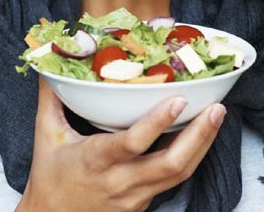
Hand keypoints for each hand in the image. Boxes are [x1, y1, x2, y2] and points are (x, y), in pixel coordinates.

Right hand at [16, 76, 225, 211]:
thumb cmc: (49, 178)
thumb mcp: (46, 136)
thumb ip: (51, 97)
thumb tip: (50, 66)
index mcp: (96, 160)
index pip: (132, 143)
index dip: (158, 122)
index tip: (179, 99)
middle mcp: (120, 181)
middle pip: (170, 163)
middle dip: (198, 135)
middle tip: (216, 107)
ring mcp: (135, 196)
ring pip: (179, 174)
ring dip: (202, 144)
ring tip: (217, 116)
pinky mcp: (143, 204)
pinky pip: (174, 180)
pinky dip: (192, 157)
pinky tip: (202, 136)